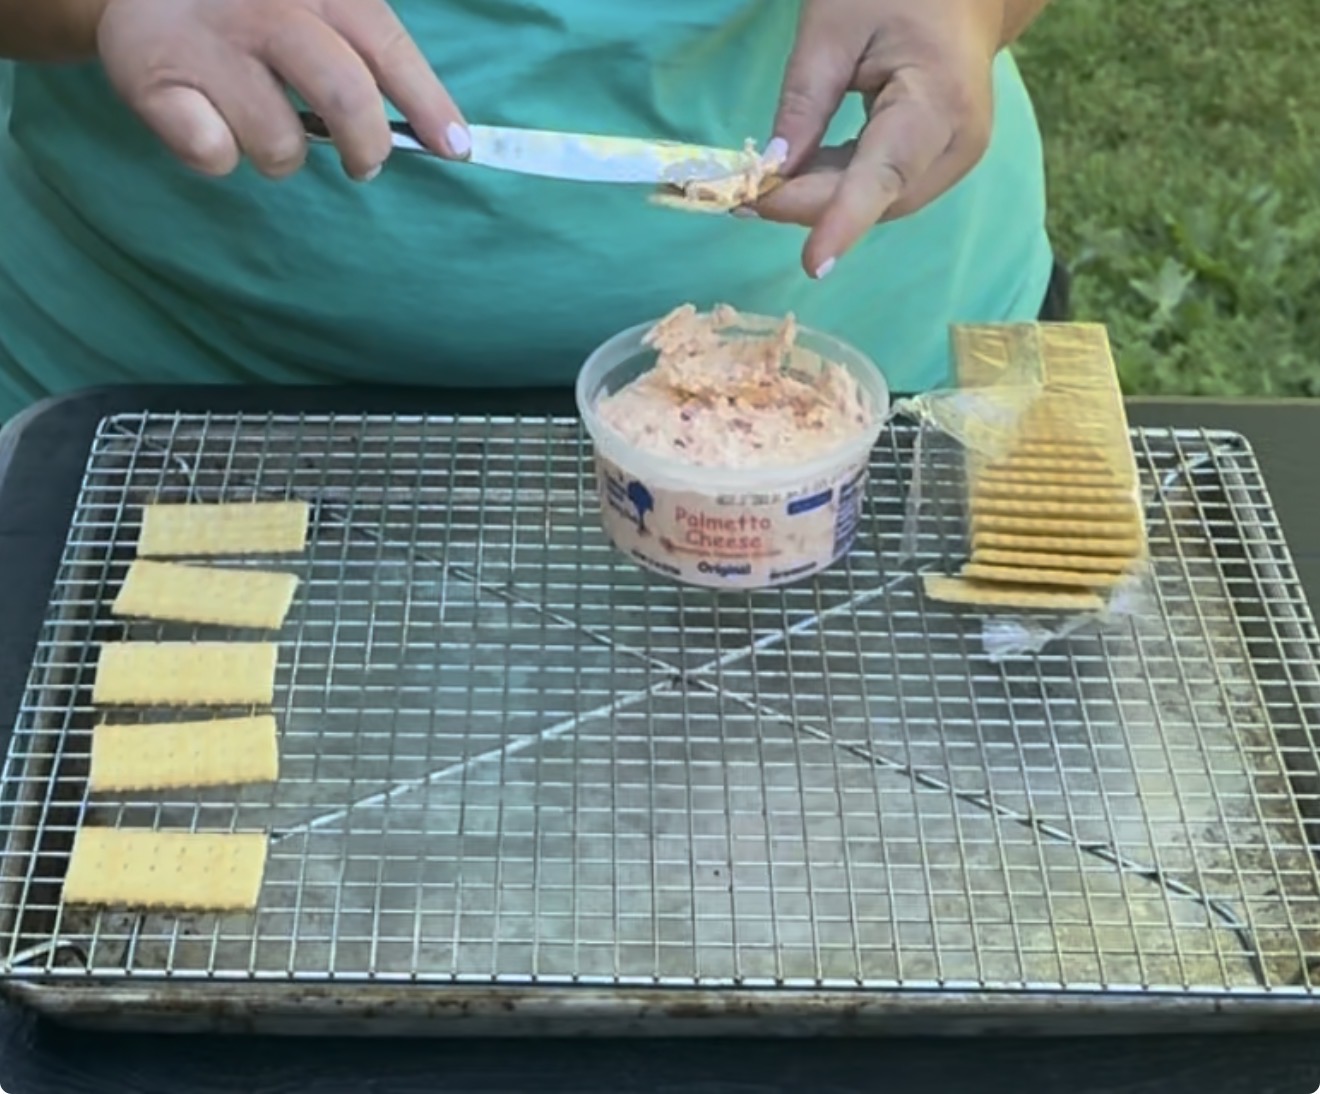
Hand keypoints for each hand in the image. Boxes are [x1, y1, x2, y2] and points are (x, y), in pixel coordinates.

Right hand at [95, 0, 466, 179]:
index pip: (387, 48)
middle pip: (345, 97)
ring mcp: (208, 42)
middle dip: (367, 147)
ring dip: (280, 151)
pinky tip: (203, 116)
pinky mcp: (152, 78)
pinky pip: (213, 155)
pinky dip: (216, 151)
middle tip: (366, 164)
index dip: (429, 104)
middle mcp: (266, 7)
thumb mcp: (312, 6)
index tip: (456, 149)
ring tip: (256, 116)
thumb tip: (443, 134)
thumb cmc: (247, 9)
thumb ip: (368, 56)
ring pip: (279, 145)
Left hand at [754, 0, 1004, 277]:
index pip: (885, 174)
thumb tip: (772, 172)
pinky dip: (839, 188)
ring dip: (821, 200)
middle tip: (743, 197)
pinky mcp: (942, 163)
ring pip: (879, 201)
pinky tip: (800, 176)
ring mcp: (955, 158)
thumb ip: (802, 104)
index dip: (845, 221)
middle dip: (810, 205)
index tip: (813, 263)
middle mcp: (958, 143)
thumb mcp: (833, 29)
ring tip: (766, 184)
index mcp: (938, 99)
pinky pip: (885, 190)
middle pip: (877, 197)